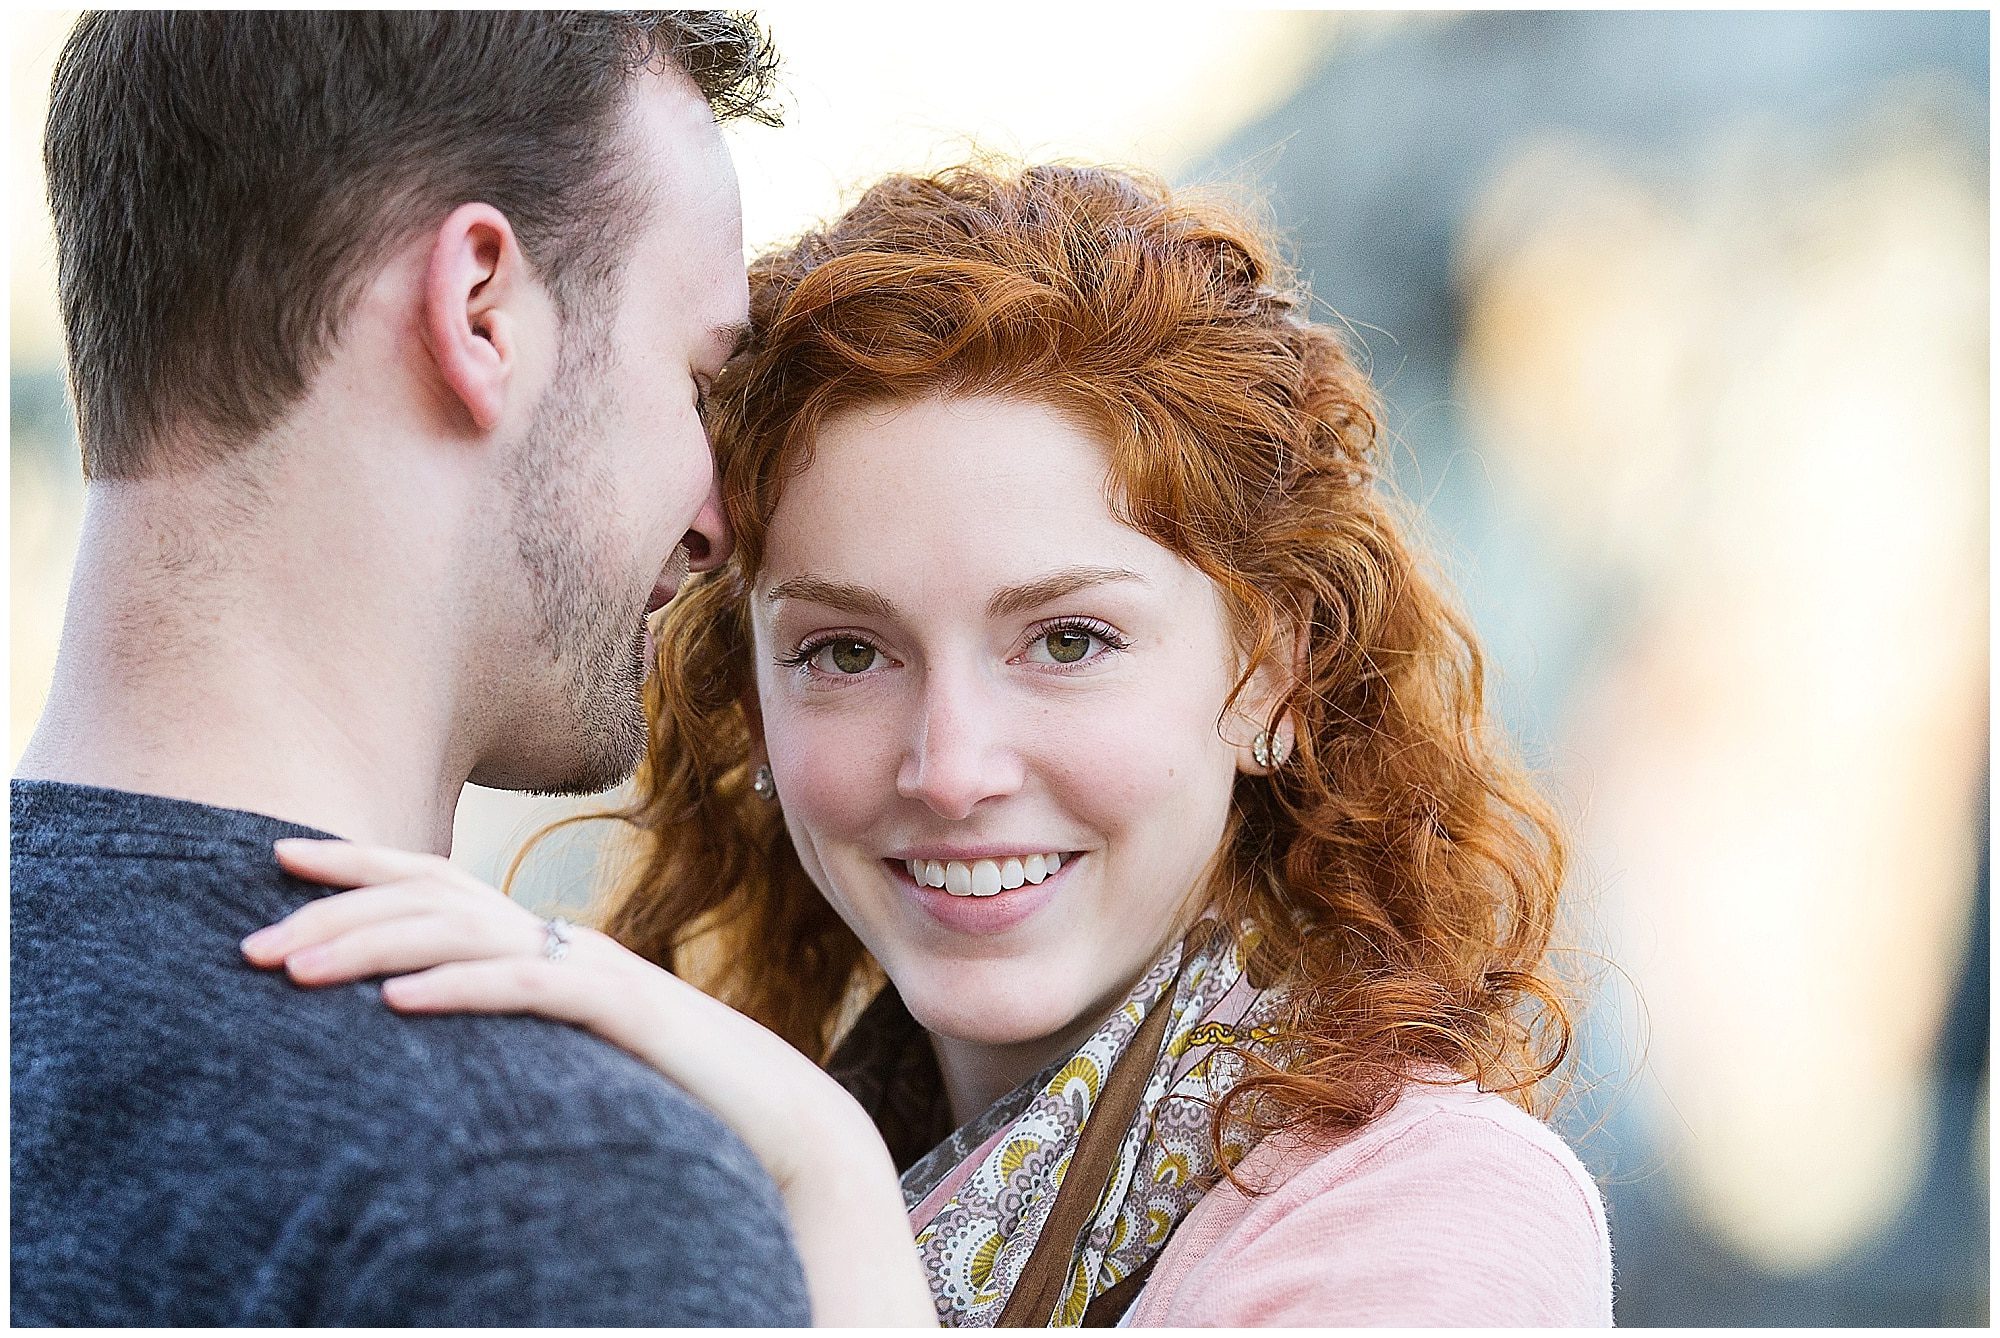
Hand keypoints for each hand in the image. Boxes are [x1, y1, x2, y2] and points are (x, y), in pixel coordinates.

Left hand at [247, 839, 935, 1326]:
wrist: (778, 1119)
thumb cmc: (669, 1093)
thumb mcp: (566, 1051)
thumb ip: (511, 1018)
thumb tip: (422, 1018)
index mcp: (545, 942)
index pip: (437, 881)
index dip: (357, 863)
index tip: (276, 852)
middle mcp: (563, 940)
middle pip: (436, 896)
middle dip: (335, 908)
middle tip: (248, 940)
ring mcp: (594, 971)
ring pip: (467, 932)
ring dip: (371, 945)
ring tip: (292, 971)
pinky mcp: (622, 1014)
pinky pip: (529, 989)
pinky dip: (458, 988)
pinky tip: (396, 1003)